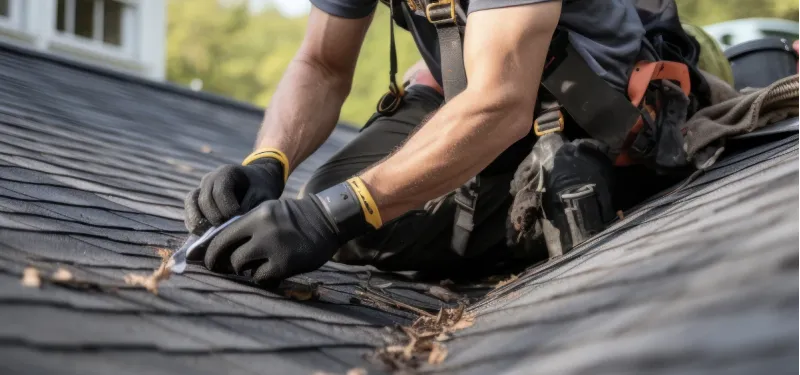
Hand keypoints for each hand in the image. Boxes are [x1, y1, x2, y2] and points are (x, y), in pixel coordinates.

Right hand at [184, 158, 284, 234]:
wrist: (256, 183)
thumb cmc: (261, 189)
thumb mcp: (262, 195)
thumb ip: (250, 205)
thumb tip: (234, 222)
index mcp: (227, 172)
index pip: (220, 192)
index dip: (228, 209)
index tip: (239, 219)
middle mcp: (210, 178)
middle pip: (205, 199)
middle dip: (216, 218)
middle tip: (228, 230)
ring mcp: (201, 188)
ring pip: (192, 203)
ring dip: (200, 221)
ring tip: (212, 235)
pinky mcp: (197, 200)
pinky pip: (188, 210)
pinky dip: (193, 223)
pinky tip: (204, 235)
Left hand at [203, 197, 338, 283]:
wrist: (327, 220)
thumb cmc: (294, 218)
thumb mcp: (268, 212)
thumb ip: (246, 225)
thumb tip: (218, 246)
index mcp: (257, 215)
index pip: (222, 236)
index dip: (211, 251)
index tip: (208, 260)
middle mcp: (263, 230)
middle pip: (229, 254)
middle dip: (224, 263)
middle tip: (225, 268)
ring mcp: (275, 247)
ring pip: (242, 266)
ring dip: (245, 270)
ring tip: (255, 268)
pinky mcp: (286, 264)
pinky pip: (262, 278)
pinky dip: (262, 279)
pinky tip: (270, 274)